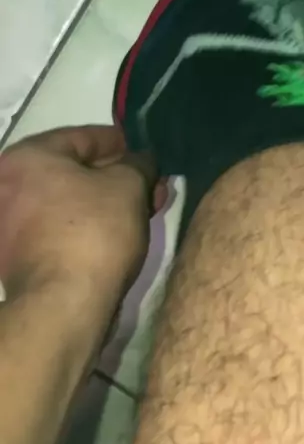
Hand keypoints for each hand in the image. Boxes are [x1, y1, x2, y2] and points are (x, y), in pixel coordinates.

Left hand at [0, 125, 161, 300]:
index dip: (121, 142)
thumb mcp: (129, 186)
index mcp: (25, 157)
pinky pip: (56, 229)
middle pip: (72, 171)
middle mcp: (5, 186)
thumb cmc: (93, 231)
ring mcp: (5, 225)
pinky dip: (85, 225)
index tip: (146, 152)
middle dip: (116, 177)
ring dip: (104, 202)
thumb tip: (142, 160)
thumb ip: (139, 163)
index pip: (82, 137)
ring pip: (65, 202)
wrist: (63, 306)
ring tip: (142, 210)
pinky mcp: (13, 259)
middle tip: (150, 185)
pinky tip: (116, 233)